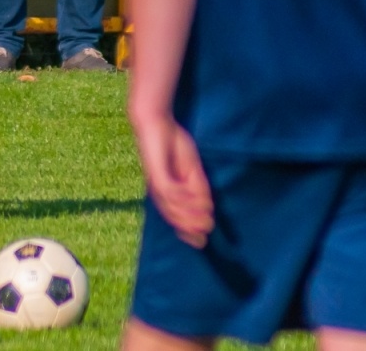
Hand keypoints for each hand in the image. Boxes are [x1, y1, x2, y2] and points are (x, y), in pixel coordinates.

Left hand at [131, 113, 213, 248]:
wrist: (157, 122)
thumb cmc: (174, 145)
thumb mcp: (192, 170)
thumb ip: (199, 188)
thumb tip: (208, 210)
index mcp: (168, 194)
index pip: (177, 220)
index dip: (188, 233)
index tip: (202, 243)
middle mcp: (160, 192)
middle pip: (174, 218)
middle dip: (191, 227)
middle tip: (207, 232)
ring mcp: (157, 184)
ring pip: (172, 208)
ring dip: (190, 215)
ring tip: (207, 220)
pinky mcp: (157, 173)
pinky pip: (169, 191)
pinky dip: (183, 198)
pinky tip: (196, 199)